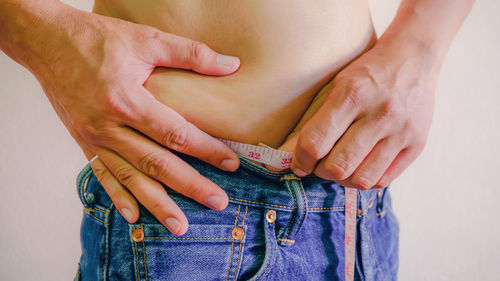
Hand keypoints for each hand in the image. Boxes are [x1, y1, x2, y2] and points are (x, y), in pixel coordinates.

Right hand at [27, 5, 240, 233]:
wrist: (46, 41)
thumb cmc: (96, 39)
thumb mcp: (145, 40)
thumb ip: (190, 54)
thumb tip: (231, 65)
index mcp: (127, 101)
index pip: (176, 134)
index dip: (206, 150)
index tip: (231, 164)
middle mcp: (108, 127)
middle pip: (156, 163)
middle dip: (190, 186)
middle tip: (217, 203)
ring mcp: (93, 138)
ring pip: (130, 178)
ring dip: (157, 204)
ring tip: (180, 226)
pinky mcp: (83, 142)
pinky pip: (102, 176)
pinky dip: (119, 197)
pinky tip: (134, 216)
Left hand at [271, 39, 439, 189]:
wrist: (413, 57)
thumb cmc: (365, 73)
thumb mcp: (335, 85)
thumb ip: (314, 120)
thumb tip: (286, 158)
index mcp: (353, 93)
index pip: (315, 142)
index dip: (300, 160)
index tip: (299, 162)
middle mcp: (380, 113)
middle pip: (338, 166)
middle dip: (320, 171)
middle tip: (318, 165)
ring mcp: (401, 131)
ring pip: (361, 179)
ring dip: (342, 180)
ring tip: (339, 168)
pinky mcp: (417, 143)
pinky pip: (383, 179)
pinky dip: (365, 180)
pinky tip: (359, 168)